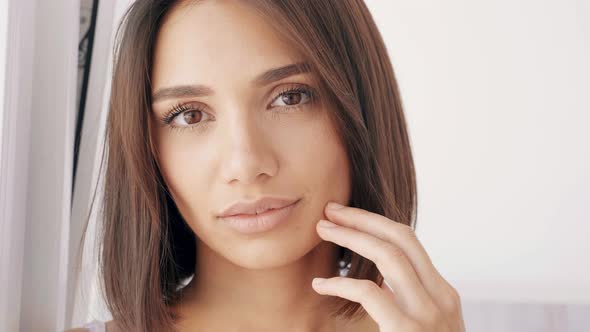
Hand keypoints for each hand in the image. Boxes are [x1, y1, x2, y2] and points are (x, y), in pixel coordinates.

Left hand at [311, 202, 465, 331]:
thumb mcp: (427, 325)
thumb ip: (408, 301)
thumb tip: (376, 281)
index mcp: (443, 293)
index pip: (410, 243)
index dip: (376, 222)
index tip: (348, 216)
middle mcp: (441, 297)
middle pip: (401, 238)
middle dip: (363, 218)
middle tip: (329, 211)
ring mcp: (428, 315)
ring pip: (388, 255)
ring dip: (351, 236)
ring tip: (322, 230)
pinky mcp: (408, 331)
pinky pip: (371, 293)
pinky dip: (341, 282)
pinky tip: (320, 283)